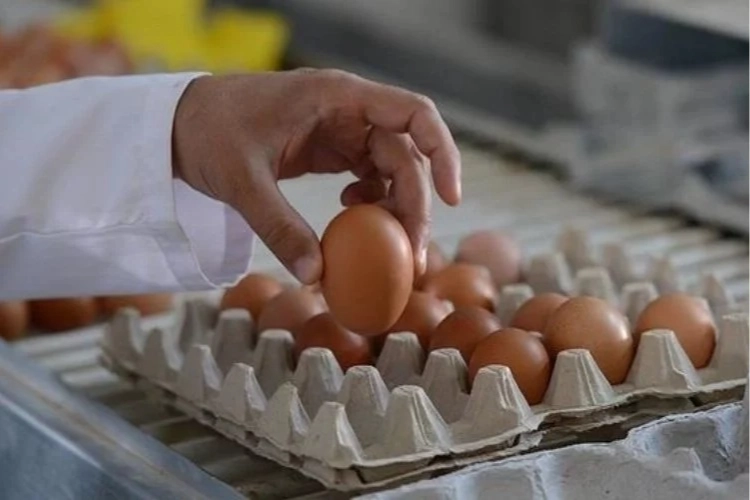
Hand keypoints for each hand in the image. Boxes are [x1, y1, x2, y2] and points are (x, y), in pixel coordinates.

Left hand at [172, 69, 461, 283]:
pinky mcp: (329, 149)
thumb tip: (316, 276)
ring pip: (392, 169)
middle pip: (407, 154)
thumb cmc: (208, 132)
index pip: (414, 113)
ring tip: (387, 247)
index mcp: (336, 97)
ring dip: (396, 208)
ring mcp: (340, 129)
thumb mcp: (241, 180)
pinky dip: (370, 203)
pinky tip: (351, 217)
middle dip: (416, 204)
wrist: (179, 124)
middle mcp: (347, 110)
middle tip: (413, 256)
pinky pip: (367, 176)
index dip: (443, 152)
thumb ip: (278, 226)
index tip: (452, 198)